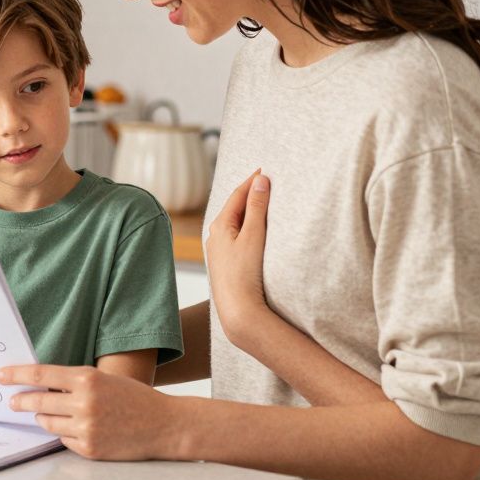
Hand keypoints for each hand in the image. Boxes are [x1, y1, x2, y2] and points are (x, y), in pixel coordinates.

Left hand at [0, 364, 175, 460]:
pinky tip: (81, 429)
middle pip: (37, 402)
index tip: (0, 375)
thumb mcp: (104, 379)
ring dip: (45, 418)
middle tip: (12, 401)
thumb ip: (74, 381)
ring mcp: (86, 428)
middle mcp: (84, 403)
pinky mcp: (90, 449)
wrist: (164, 425)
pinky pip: (63, 440)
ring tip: (54, 414)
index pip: (40, 374)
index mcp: (87, 379)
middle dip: (20, 401)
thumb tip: (40, 384)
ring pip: (48, 423)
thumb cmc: (134, 398)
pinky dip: (66, 433)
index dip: (16, 375)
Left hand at [205, 169, 273, 345]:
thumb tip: (260, 180)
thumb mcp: (253, 235)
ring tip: (261, 200)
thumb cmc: (245, 272)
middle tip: (264, 180)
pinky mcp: (225, 263)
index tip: (264, 169)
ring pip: (234, 223)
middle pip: (233, 207)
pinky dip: (245, 227)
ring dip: (247, 211)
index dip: (251, 181)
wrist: (238, 309)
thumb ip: (257, 207)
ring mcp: (219, 250)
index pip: (237, 195)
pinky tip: (252, 230)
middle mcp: (215, 236)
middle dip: (248, 193)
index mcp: (220, 225)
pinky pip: (235, 237)